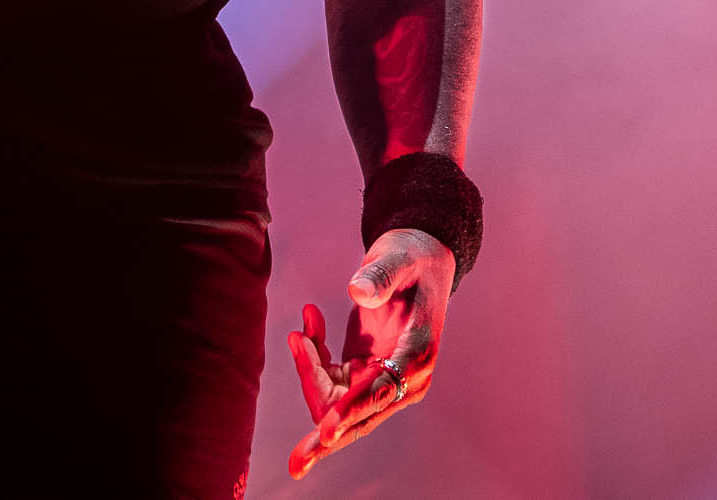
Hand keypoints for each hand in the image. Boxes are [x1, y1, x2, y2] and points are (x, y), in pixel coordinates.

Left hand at [286, 228, 453, 478]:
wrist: (416, 259)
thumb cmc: (412, 257)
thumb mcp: (399, 256)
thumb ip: (380, 275)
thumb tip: (357, 292)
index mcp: (419, 353)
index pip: (383, 389)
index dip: (353, 411)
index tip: (326, 432)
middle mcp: (404, 377)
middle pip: (357, 414)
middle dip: (326, 437)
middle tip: (297, 461)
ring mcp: (382, 378)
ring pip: (335, 401)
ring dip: (309, 371)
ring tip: (301, 330)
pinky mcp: (363, 372)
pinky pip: (328, 380)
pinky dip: (311, 355)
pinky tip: (310, 317)